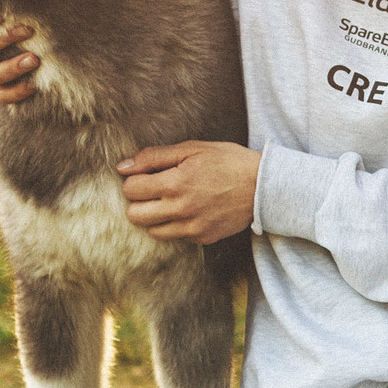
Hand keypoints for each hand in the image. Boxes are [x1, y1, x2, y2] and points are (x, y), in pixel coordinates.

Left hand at [117, 141, 259, 243]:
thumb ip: (154, 157)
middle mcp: (180, 209)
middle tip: (154, 190)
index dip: (134, 180)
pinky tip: (191, 210)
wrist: (264, 186)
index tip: (147, 175)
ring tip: (172, 202)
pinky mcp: (203, 239)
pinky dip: (177, 225)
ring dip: (155, 216)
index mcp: (175, 183)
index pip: (130, 189)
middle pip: (134, 215)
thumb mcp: (192, 148)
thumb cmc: (228, 161)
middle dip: (138, 201)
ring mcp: (192, 228)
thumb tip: (122, 167)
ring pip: (152, 230)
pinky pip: (176, 237)